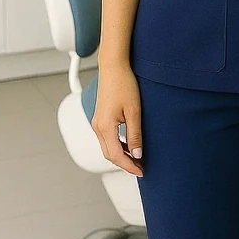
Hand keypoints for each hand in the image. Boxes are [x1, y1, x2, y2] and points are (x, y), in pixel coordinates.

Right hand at [91, 62, 144, 176]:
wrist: (113, 67)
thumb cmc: (123, 84)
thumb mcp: (134, 112)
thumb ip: (135, 135)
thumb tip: (137, 154)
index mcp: (105, 127)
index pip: (116, 156)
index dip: (129, 166)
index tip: (141, 171)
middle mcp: (97, 126)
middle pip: (109, 154)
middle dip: (124, 164)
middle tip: (140, 168)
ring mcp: (97, 122)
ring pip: (107, 147)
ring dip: (121, 155)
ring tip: (137, 159)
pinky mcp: (100, 118)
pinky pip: (106, 138)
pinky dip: (117, 146)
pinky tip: (129, 145)